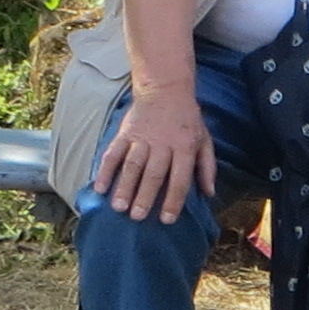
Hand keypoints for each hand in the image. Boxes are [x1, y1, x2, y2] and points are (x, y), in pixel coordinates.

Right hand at [94, 82, 216, 225]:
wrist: (165, 89)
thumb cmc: (187, 120)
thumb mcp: (204, 140)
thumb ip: (207, 167)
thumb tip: (209, 193)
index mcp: (184, 147)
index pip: (180, 178)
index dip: (174, 200)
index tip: (166, 220)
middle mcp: (163, 144)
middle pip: (153, 173)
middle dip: (145, 196)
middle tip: (137, 217)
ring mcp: (142, 138)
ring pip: (132, 165)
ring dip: (124, 186)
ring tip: (118, 207)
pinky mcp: (125, 132)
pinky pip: (113, 152)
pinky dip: (105, 170)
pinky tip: (99, 187)